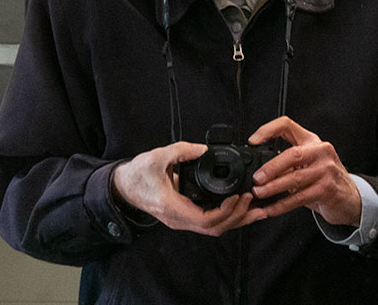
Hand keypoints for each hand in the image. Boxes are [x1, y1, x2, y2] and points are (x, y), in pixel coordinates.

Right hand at [113, 141, 266, 235]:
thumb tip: (202, 148)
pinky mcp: (184, 215)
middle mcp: (179, 219)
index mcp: (173, 208)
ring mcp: (181, 219)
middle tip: (254, 202)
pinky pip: (208, 221)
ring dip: (235, 219)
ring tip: (255, 209)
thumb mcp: (157, 157)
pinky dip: (226, 216)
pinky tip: (238, 207)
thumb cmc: (136, 175)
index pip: (205, 220)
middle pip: (214, 228)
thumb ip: (181, 151)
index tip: (238, 196)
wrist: (123, 186)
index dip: (226, 211)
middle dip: (238, 217)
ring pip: (213, 228)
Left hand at [249, 116, 361, 225]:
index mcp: (311, 140)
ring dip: (273, 188)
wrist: (349, 197)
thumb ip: (287, 162)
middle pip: (291, 154)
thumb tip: (259, 170)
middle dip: (271, 167)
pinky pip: (300, 198)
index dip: (268, 130)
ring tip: (259, 193)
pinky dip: (282, 205)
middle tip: (256, 178)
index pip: (287, 125)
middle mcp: (320, 151)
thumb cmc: (324, 178)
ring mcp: (326, 170)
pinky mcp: (327, 189)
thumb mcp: (307, 163)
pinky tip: (271, 208)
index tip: (253, 140)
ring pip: (295, 178)